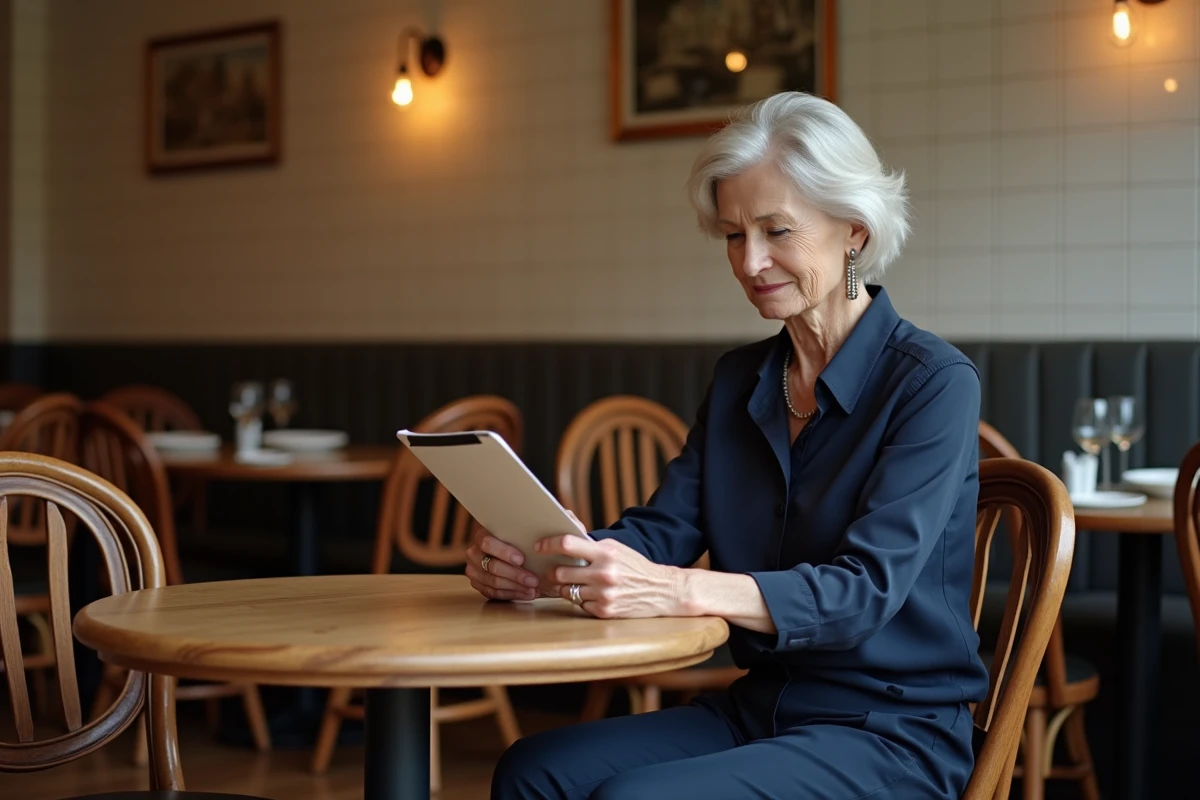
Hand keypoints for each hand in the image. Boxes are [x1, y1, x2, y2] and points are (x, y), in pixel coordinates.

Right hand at [464, 526, 540, 601]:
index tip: (521, 560)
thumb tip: (540, 543)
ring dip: (516, 587)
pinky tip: (526, 594)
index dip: (504, 552)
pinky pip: (494, 593)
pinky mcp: (478, 585)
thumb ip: (520, 538)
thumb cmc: (512, 541)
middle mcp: (473, 554)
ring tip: (533, 589)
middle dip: (515, 575)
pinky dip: (513, 594)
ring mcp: (474, 571)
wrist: (500, 551)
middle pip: (492, 566)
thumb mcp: (514, 535)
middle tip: (533, 580)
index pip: (487, 543)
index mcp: (481, 537)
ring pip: (494, 582)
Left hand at [534, 528, 683, 618]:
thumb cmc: (635, 566)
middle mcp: (604, 574)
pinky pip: (579, 605)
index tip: (538, 546)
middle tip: (553, 569)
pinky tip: (592, 595)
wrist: (663, 590)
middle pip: (560, 572)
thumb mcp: (616, 549)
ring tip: (572, 582)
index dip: (548, 544)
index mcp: (606, 553)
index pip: (568, 544)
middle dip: (553, 571)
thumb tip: (565, 526)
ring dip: (565, 587)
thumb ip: (590, 543)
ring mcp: (604, 595)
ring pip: (566, 591)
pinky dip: (581, 600)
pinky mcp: (604, 612)